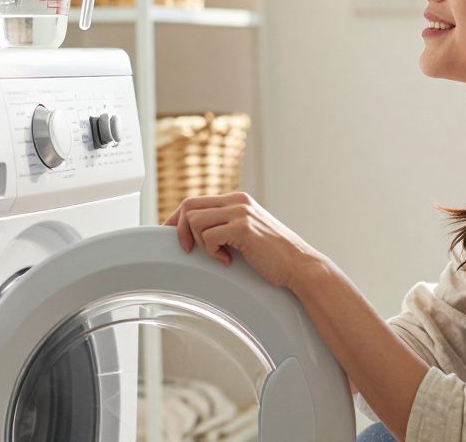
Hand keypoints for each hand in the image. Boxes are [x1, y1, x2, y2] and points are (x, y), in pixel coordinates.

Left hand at [162, 191, 328, 292]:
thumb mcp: (245, 232)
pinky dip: (213, 253)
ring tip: (220, 256)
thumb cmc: (273, 255)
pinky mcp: (243, 228)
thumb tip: (193, 231)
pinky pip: (209, 237)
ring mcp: (240, 212)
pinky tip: (228, 261)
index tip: (167, 233)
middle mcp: (237, 201)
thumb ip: (225, 225)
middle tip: (189, 250)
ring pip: (195, 221)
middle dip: (180, 230)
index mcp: (237, 200)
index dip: (175, 218)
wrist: (298, 265)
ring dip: (202, 244)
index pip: (194, 201)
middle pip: (188, 206)